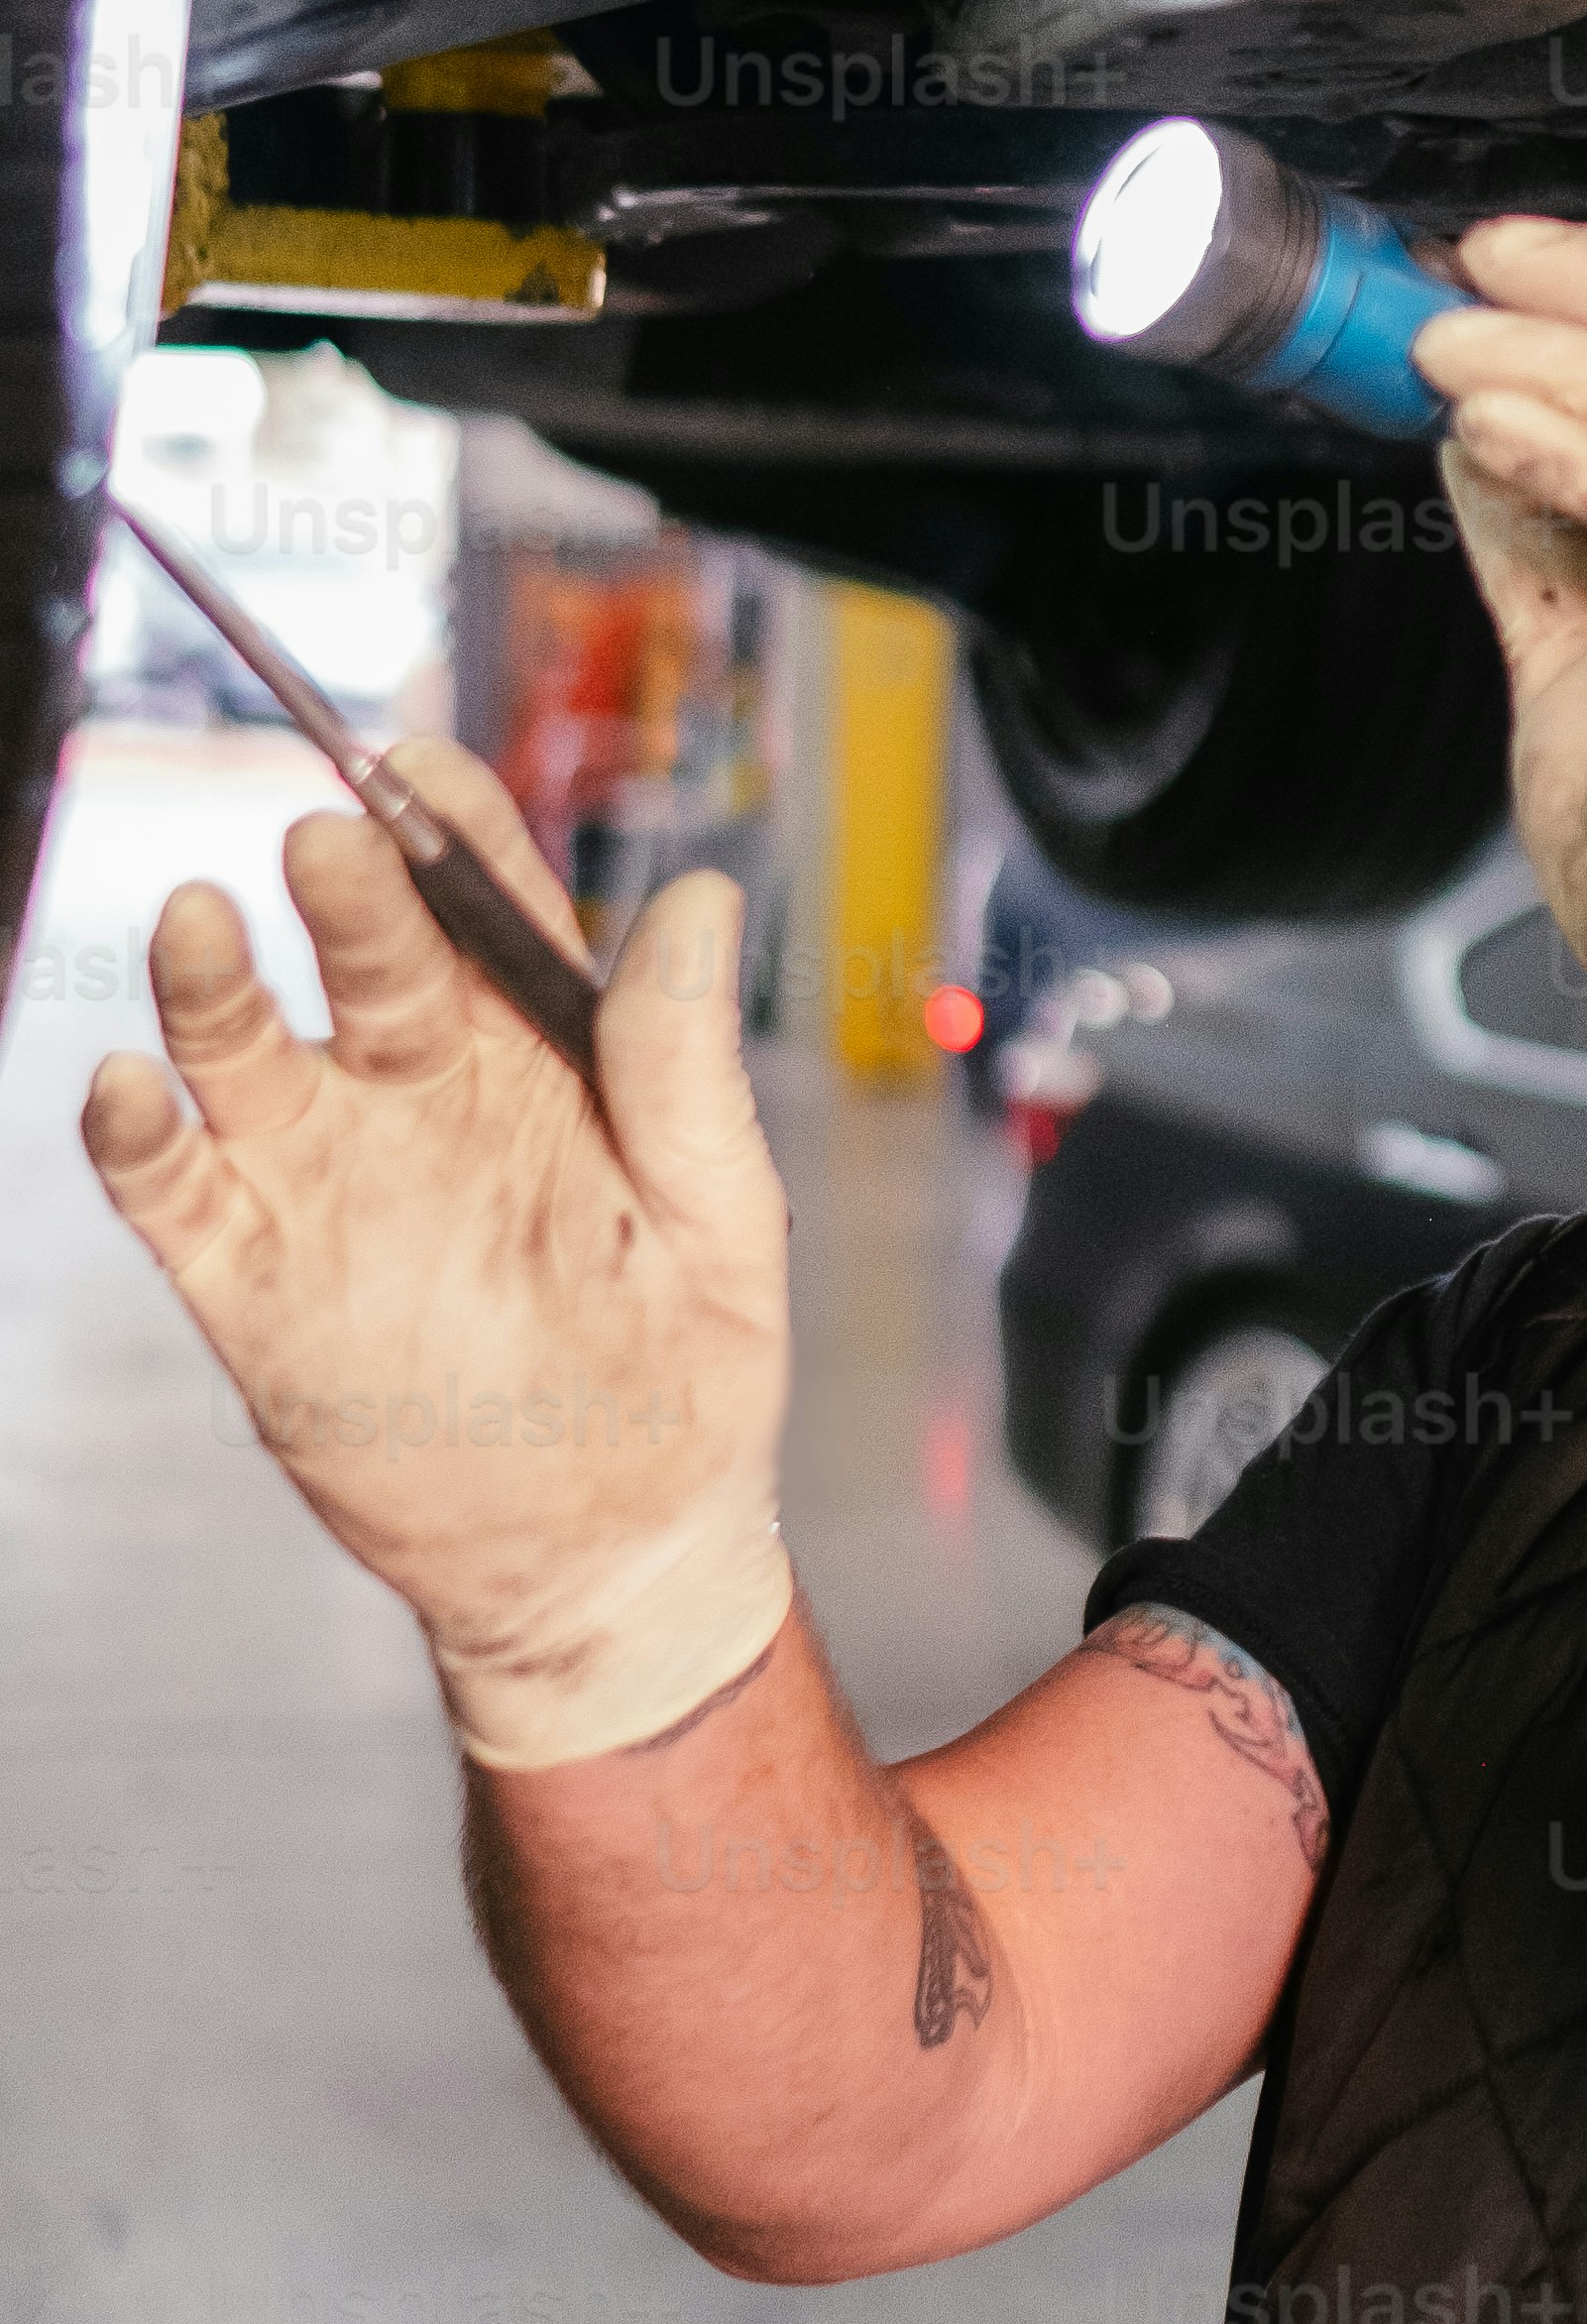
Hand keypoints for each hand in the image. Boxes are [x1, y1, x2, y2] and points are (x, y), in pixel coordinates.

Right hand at [80, 750, 797, 1771]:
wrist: (617, 1554)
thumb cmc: (688, 1376)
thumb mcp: (718, 1215)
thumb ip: (686, 1065)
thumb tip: (701, 901)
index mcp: (538, 1060)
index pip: (483, 907)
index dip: (451, 829)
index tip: (422, 768)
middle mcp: (418, 1099)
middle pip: (362, 960)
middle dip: (344, 893)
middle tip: (333, 843)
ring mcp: (329, 1186)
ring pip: (242, 1055)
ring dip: (214, 988)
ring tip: (203, 925)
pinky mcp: (257, 1286)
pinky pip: (176, 1196)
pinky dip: (139, 1141)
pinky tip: (131, 1091)